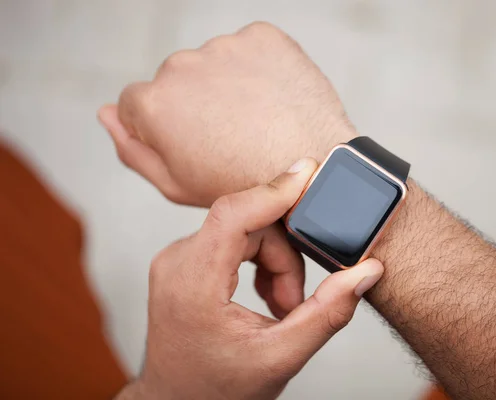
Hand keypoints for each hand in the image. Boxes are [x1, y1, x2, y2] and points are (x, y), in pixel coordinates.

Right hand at [98, 22, 356, 206]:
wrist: (311, 170)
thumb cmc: (242, 184)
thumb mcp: (176, 185)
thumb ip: (132, 149)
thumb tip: (104, 114)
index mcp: (153, 102)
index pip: (136, 102)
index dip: (165, 127)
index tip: (193, 144)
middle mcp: (181, 65)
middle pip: (176, 80)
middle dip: (194, 102)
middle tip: (230, 136)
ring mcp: (224, 47)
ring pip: (214, 63)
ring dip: (227, 84)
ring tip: (256, 121)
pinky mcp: (262, 37)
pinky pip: (250, 50)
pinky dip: (258, 70)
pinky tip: (273, 101)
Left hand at [116, 159, 383, 399]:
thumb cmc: (218, 390)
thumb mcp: (281, 358)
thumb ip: (329, 312)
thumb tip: (366, 272)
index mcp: (193, 285)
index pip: (233, 214)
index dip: (274, 189)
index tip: (308, 172)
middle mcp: (177, 262)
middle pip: (249, 225)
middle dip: (285, 258)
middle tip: (295, 302)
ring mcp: (177, 260)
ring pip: (244, 231)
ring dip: (274, 262)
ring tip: (281, 306)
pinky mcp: (185, 262)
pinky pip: (232, 240)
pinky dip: (258, 262)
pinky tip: (265, 296)